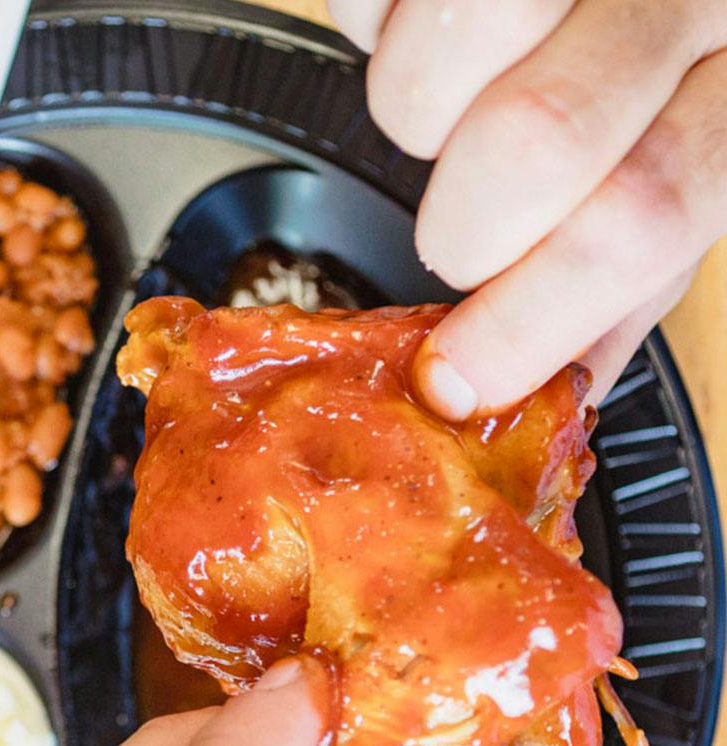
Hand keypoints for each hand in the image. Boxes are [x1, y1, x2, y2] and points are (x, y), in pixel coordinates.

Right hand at [328, 0, 726, 415]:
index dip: (533, 317)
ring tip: (458, 101)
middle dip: (461, 229)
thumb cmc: (683, 41)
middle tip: (468, 229)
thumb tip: (554, 393)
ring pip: (424, 80)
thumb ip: (629, 273)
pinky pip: (365, 9)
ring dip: (413, 123)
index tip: (459, 380)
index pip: (642, 215)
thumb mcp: (695, 158)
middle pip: (527, 146)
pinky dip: (372, 35)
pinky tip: (430, 26)